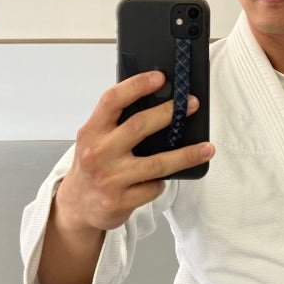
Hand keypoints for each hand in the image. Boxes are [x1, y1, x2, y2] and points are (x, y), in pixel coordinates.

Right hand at [56, 70, 214, 233]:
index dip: (136, 85)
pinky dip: (162, 181)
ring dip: (186, 155)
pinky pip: (153, 186)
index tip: (159, 77)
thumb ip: (116, 123)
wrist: (77, 206)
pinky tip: (164, 177)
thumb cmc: (91, 166)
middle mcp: (98, 153)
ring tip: (206, 148)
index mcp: (91, 132)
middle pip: (138, 126)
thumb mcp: (94, 139)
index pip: (112, 100)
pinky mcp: (120, 201)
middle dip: (169, 113)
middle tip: (191, 104)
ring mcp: (110, 179)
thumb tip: (156, 100)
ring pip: (156, 163)